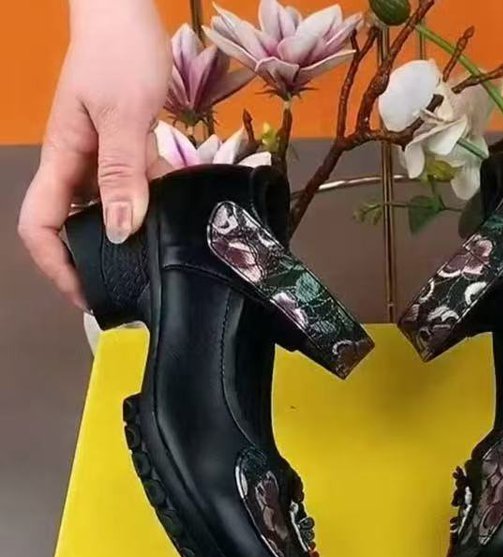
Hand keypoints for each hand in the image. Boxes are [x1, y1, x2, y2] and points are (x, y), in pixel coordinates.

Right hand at [18, 0, 170, 308]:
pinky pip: (134, 190)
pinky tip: (175, 228)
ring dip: (125, 243)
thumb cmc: (118, 54)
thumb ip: (122, 172)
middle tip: (129, 294)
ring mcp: (102, 158)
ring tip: (154, 273)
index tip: (87, 295)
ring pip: (107, 213)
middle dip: (93, 264)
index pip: (39, 226)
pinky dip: (149, 210)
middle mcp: (78, 167)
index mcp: (63, 161)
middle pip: (72, 228)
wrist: (128, 13)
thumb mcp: (122, 114)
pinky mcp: (126, 150)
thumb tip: (122, 230)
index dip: (56, 266)